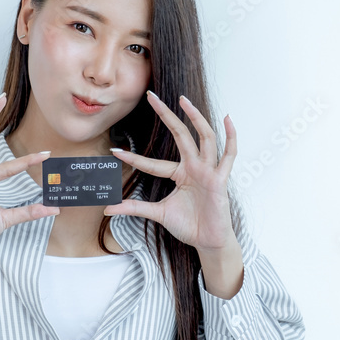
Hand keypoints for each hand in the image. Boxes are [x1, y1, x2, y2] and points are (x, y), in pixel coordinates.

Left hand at [103, 91, 238, 253]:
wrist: (208, 242)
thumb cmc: (189, 226)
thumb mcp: (158, 213)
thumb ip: (134, 208)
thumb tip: (108, 209)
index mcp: (180, 173)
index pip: (153, 162)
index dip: (134, 158)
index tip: (115, 151)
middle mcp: (194, 167)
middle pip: (180, 134)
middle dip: (166, 115)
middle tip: (150, 97)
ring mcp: (208, 170)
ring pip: (204, 137)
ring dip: (196, 118)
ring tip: (183, 100)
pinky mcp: (220, 179)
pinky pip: (228, 155)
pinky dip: (231, 137)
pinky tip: (227, 119)